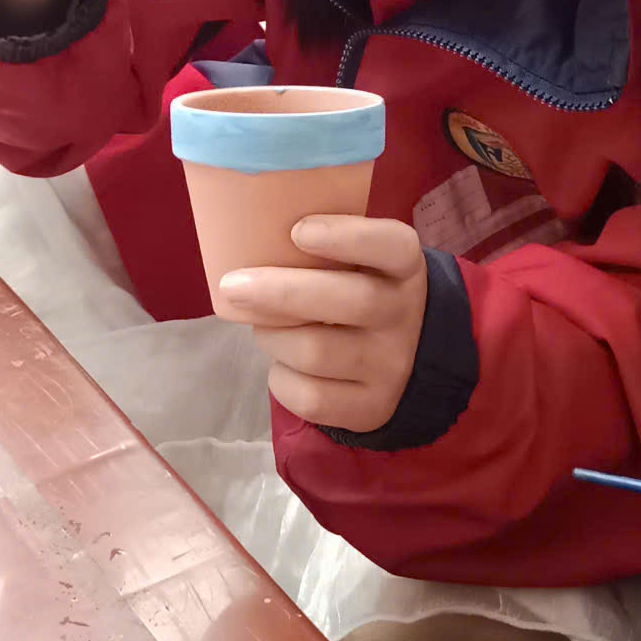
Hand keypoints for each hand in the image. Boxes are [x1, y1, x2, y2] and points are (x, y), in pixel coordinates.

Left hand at [220, 218, 427, 434]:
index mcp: (403, 268)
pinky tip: (283, 364)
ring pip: (317, 352)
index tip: (299, 231)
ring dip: (273, 337)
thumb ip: (324, 247)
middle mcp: (403, 316)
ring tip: (262, 326)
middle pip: (351, 301)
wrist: (407, 360)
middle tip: (232, 285)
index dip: (349, 237)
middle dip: (282, 292)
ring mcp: (391, 367)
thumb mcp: (362, 262)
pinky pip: (311, 397)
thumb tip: (248, 237)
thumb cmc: (360, 292)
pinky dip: (282, 379)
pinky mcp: (371, 409)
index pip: (392, 246)